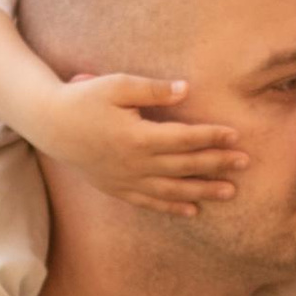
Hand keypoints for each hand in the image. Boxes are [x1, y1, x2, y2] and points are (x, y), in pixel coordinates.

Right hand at [32, 72, 250, 217]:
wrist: (50, 125)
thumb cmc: (84, 98)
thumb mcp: (117, 85)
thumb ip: (153, 90)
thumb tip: (186, 91)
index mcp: (137, 136)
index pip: (184, 138)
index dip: (211, 136)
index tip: (234, 134)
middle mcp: (135, 163)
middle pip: (184, 166)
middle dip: (217, 164)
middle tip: (245, 163)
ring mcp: (126, 180)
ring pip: (173, 190)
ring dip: (203, 191)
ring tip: (230, 192)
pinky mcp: (118, 188)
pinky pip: (150, 202)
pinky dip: (172, 207)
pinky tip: (193, 210)